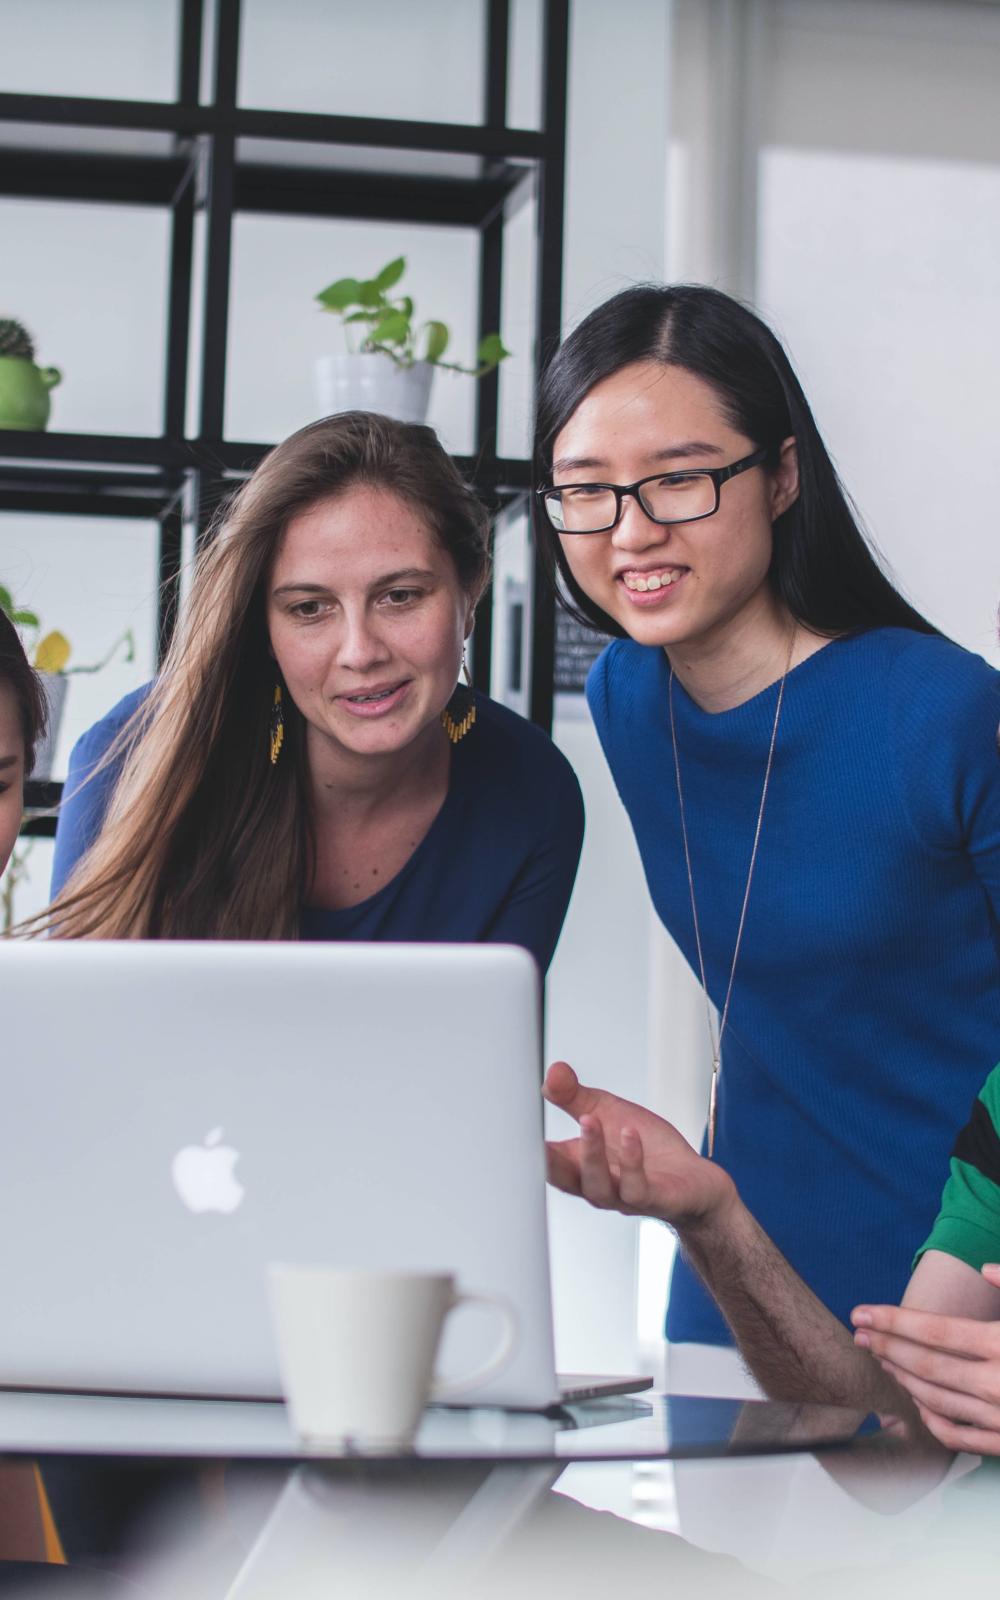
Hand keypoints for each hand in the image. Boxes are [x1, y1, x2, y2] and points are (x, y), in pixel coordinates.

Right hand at [543, 1060, 734, 1228]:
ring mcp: (622, 1196)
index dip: (525, 1146)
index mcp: (578, 1165)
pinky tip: (629, 1134)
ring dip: (591, 1153)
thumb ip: (574, 1096)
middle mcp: (595, 1185)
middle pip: (562, 1179)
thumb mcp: (606, 1113)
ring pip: (596, 1185)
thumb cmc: (647, 1150)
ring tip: (589, 1119)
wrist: (694, 1181)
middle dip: (548, 1158)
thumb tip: (553, 1072)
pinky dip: (630, 1161)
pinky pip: (635, 1187)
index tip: (513, 1122)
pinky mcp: (652, 1199)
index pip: (543, 1159)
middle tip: (536, 1133)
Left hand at [852, 1265, 999, 1454]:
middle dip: (886, 1347)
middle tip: (858, 1334)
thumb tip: (986, 1268)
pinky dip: (931, 1419)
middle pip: (926, 1365)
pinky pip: (958, 1436)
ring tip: (881, 1360)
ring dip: (902, 1378)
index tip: (861, 1312)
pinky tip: (918, 1403)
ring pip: (936, 1400)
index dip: (892, 1320)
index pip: (934, 1330)